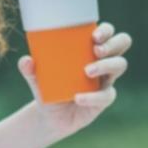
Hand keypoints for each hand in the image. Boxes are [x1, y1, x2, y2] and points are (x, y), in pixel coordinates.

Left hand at [19, 21, 130, 140]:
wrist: (50, 117)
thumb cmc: (47, 88)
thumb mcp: (36, 78)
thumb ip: (30, 70)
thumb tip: (26, 60)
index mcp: (89, 48)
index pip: (107, 32)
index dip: (106, 30)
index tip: (93, 36)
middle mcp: (103, 60)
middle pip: (122, 43)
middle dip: (112, 43)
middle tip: (96, 50)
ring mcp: (106, 79)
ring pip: (120, 65)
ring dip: (106, 65)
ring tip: (87, 71)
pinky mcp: (104, 99)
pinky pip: (106, 95)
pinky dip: (92, 96)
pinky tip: (78, 97)